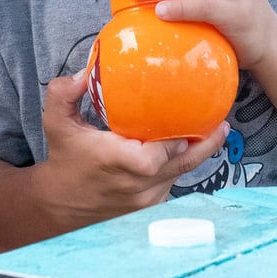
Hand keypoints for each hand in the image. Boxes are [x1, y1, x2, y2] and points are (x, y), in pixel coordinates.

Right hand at [41, 70, 228, 226]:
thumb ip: (63, 92)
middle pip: (179, 166)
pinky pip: (174, 181)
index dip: (173, 144)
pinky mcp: (150, 205)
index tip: (186, 125)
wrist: (62, 202)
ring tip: (217, 130)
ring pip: (181, 174)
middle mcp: (133, 184)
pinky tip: (193, 145)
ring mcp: (144, 199)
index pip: (152, 159)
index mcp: (113, 162)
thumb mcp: (55, 121)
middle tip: (221, 123)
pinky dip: (182, 163)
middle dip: (203, 145)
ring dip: (198, 153)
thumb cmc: (63, 157)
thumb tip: (83, 72)